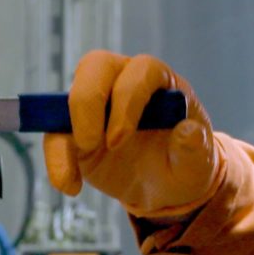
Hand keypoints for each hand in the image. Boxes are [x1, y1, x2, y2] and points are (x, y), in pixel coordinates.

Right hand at [44, 51, 219, 219]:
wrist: (167, 184)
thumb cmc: (185, 163)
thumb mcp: (198, 163)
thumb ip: (196, 148)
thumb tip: (188, 131)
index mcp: (158, 80)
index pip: (139, 71)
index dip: (126, 100)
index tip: (119, 139)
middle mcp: (123, 82)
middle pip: (95, 67)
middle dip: (87, 102)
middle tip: (91, 144)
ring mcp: (97, 105)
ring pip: (67, 98)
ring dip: (63, 133)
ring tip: (73, 177)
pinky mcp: (76, 130)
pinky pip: (56, 136)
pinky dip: (56, 161)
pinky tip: (69, 187)